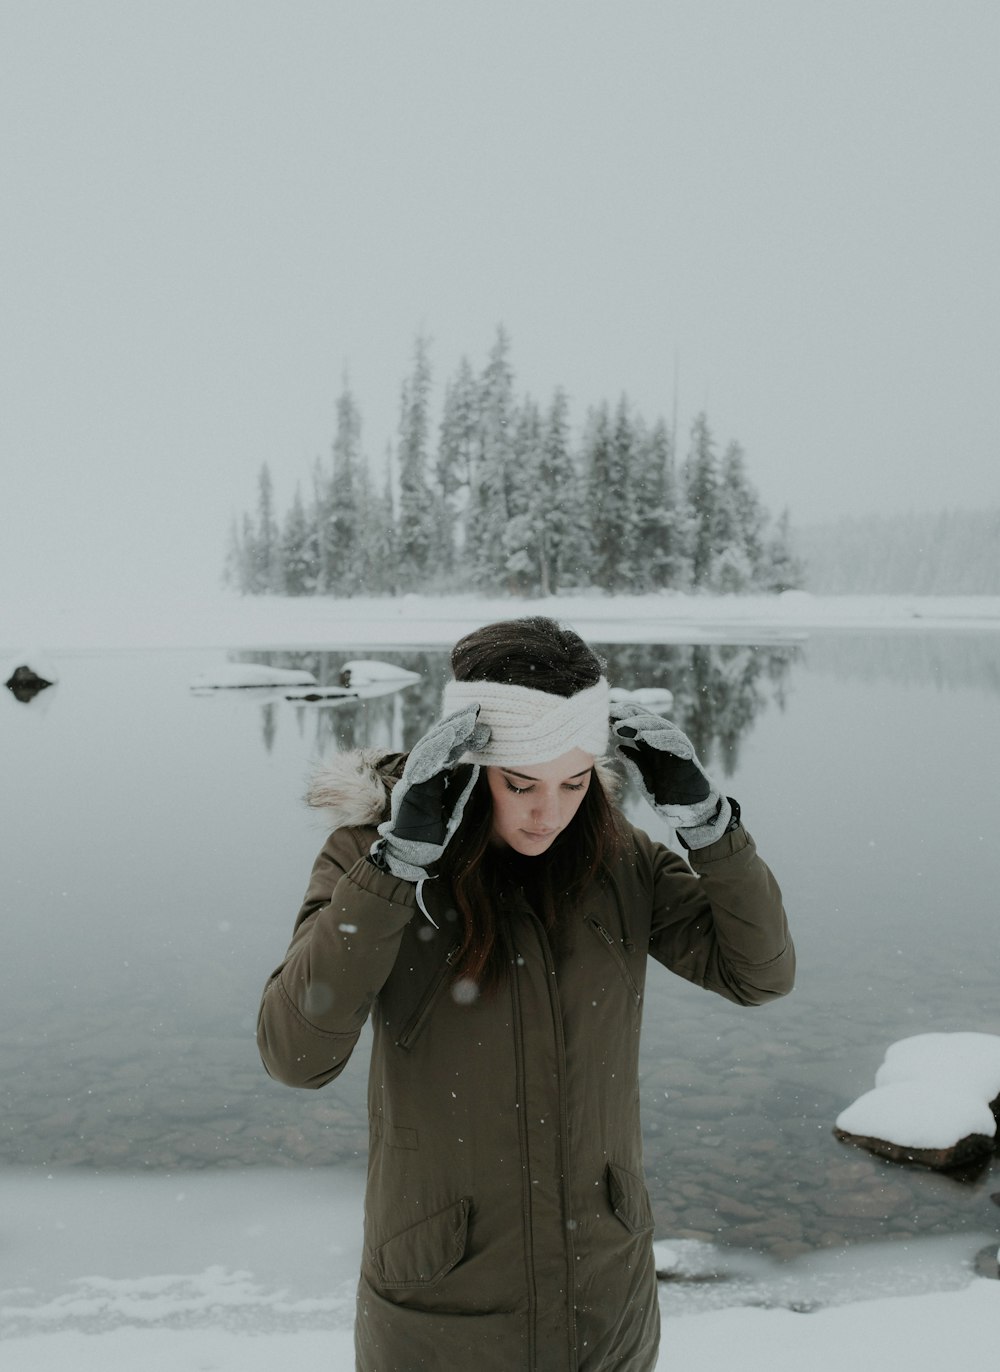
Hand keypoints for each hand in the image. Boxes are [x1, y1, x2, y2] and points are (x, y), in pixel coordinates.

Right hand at [372, 704, 490, 880]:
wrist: (414, 856)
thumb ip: (465, 786)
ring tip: (464, 724)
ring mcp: (411, 782)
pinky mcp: (407, 794)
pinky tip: (448, 746)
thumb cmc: (436, 833)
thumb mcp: (457, 804)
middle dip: (454, 724)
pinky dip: (433, 757)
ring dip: (446, 735)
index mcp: (431, 775)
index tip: (479, 717)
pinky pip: (420, 771)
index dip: (461, 729)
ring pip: (427, 751)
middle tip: (474, 711)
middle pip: (436, 742)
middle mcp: (419, 774)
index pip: (447, 746)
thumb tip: (481, 767)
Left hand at [609, 702, 731, 847]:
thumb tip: (618, 748)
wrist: (690, 812)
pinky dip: (661, 737)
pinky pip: (676, 742)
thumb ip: (634, 763)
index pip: (635, 724)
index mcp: (651, 745)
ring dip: (640, 724)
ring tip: (622, 726)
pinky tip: (646, 737)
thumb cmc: (667, 795)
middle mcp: (664, 741)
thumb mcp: (644, 780)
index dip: (620, 718)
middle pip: (646, 719)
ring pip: (660, 726)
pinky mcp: (688, 756)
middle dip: (627, 714)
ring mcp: (677, 746)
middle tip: (610, 712)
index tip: (601, 716)